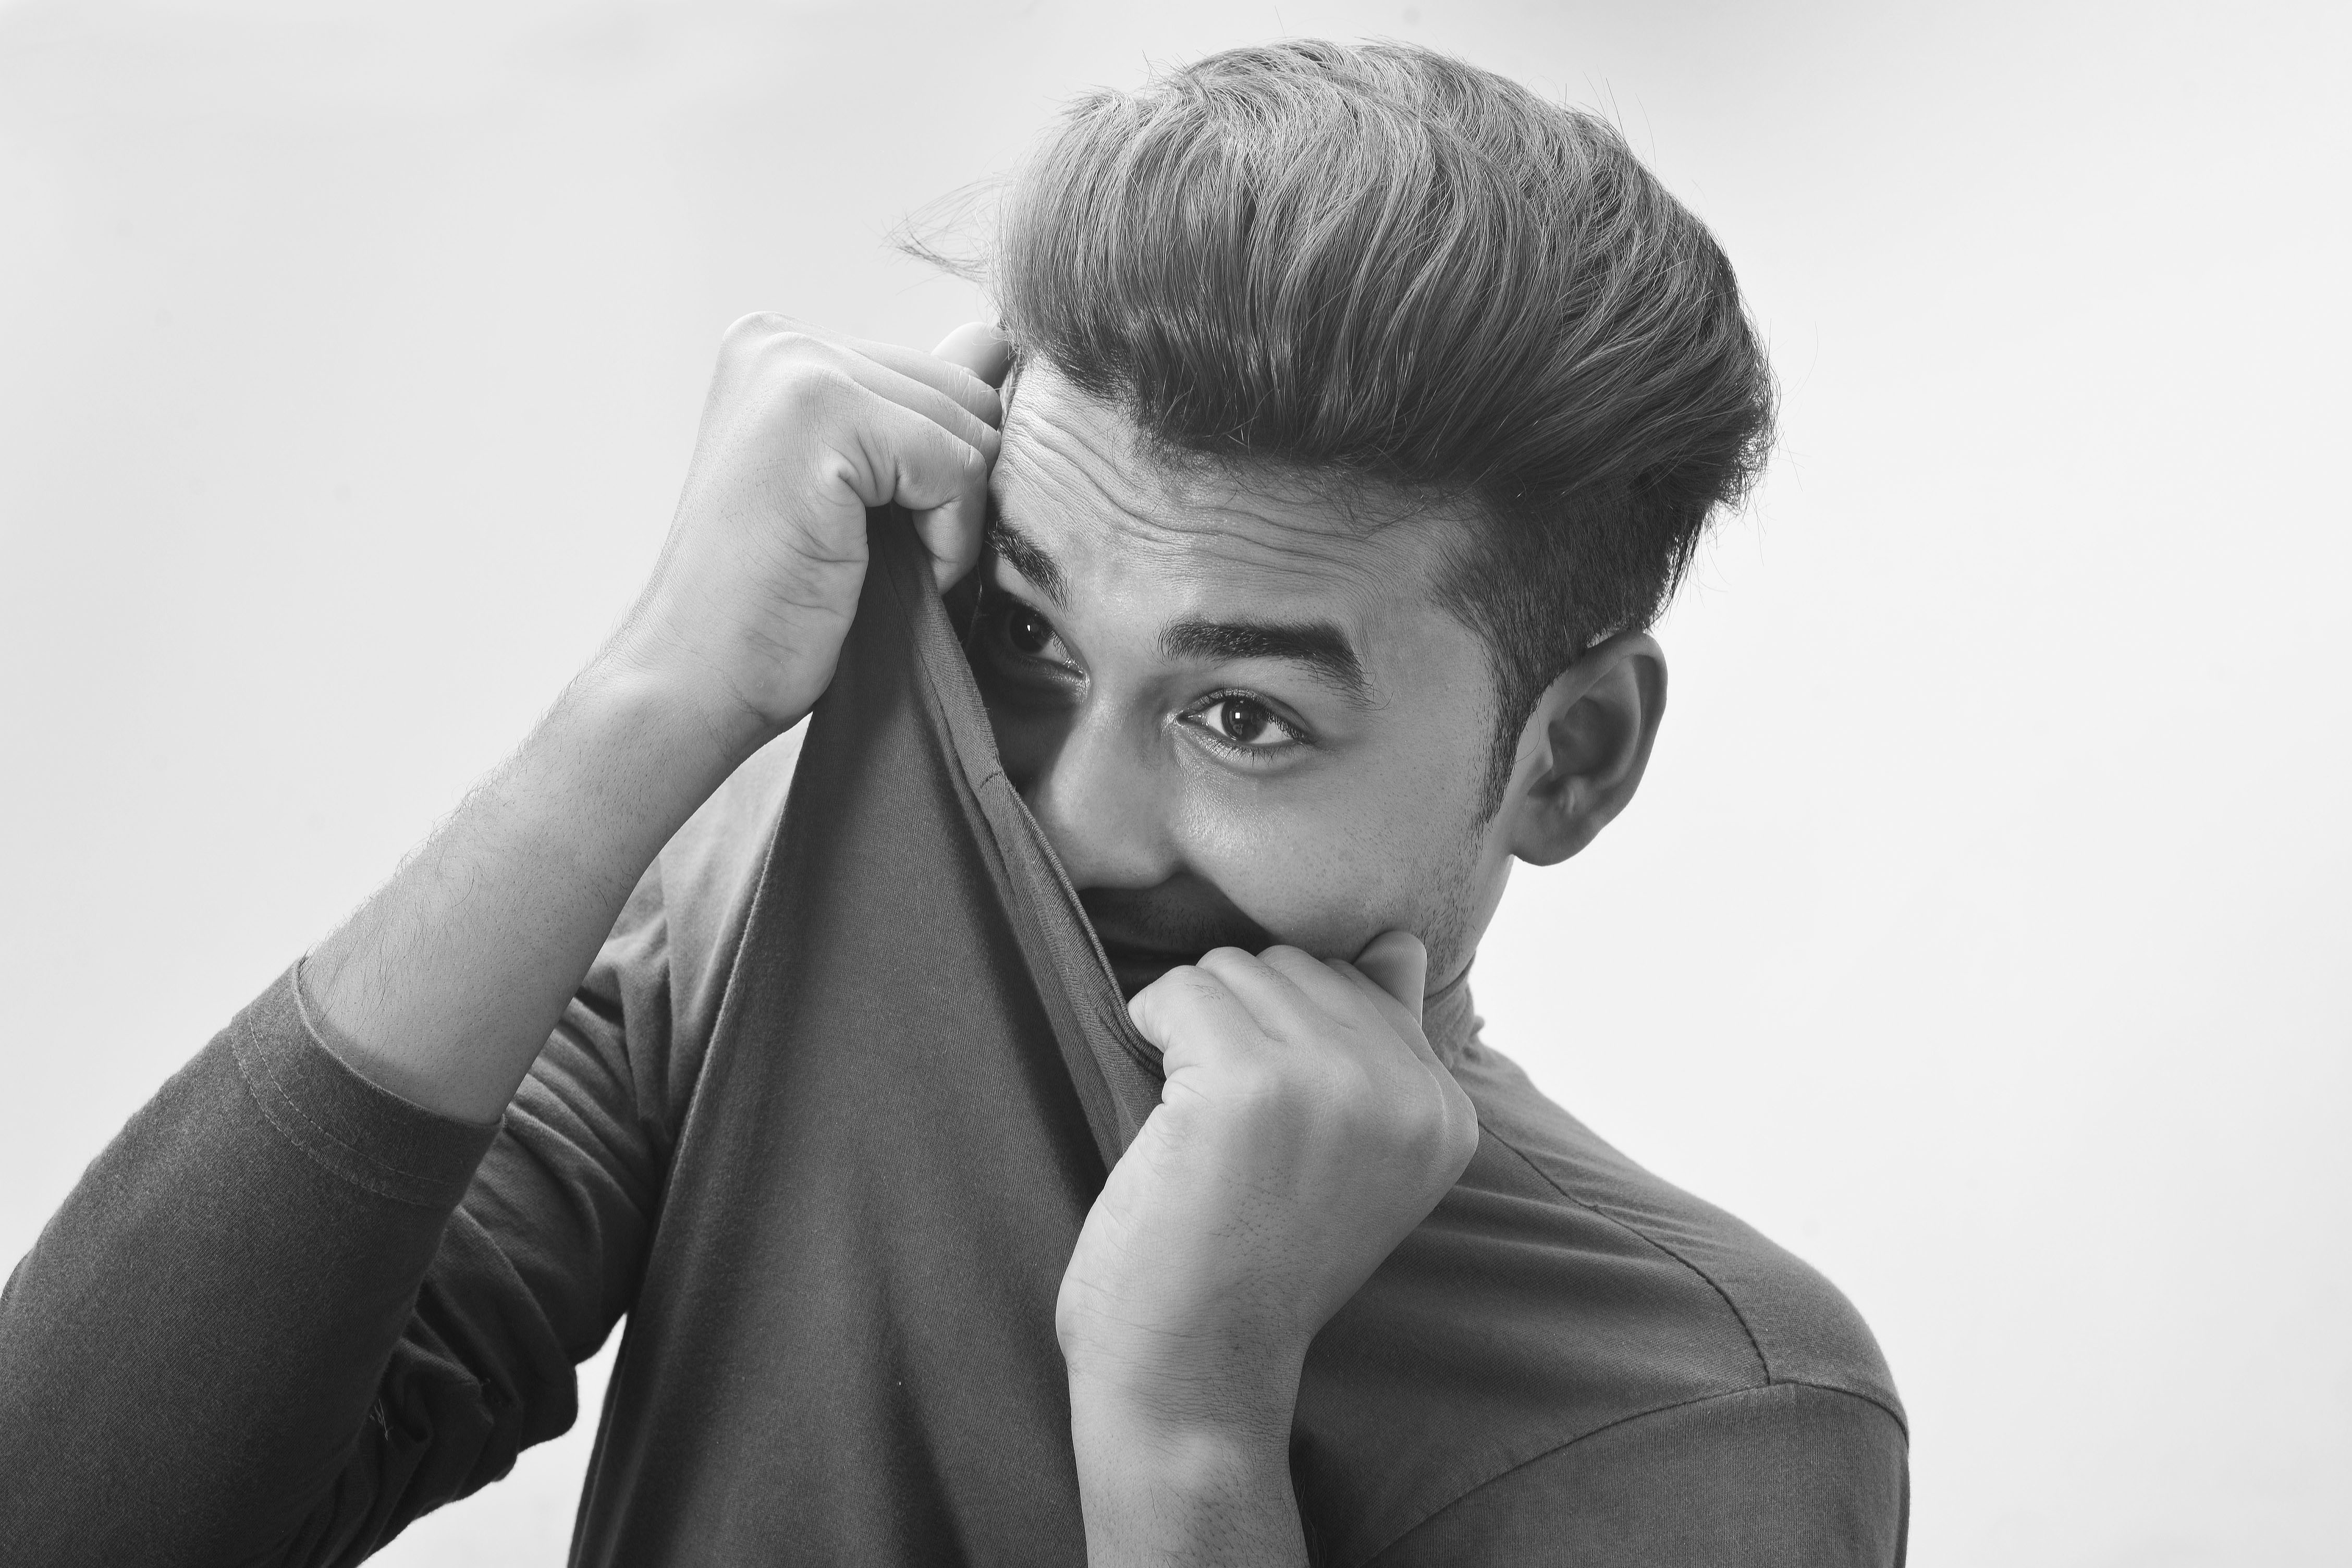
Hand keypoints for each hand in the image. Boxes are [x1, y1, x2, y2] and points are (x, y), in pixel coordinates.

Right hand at [603, 317, 1011, 751]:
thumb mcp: (863, 491)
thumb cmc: (775, 603)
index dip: (940, 475)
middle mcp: (783, 338)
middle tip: (871, 555)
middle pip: (966, 393)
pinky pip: (959, 466)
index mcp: (783, 346)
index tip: (867, 531)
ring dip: (948, 520)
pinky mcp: (822, 415)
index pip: (943, 376)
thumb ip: (923, 409)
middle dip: (951, 491)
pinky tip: (871, 572)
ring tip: (865, 564)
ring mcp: (797, 367)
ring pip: (970, 428)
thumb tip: (996, 342)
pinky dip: (945, 541)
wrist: (695, 680)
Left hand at [1057, 930, 1478, 1455]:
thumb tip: (1397, 942)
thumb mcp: (1352, 1153)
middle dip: (1238, 1021)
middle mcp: (1406, 1094)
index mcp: (1445, 1113)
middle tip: (1226, 1126)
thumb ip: (1386, 1045)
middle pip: (1296, 966)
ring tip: (1198, 1122)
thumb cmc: (1256, 1261)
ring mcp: (1331, 1085)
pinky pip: (1180, 992)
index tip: (1270, 1123)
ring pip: (1235, 968)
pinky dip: (1149, 1027)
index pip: (1360, 982)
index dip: (1286, 1035)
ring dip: (1191, 1027)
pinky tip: (1162, 1106)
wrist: (1197, 1373)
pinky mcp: (1246, 1086)